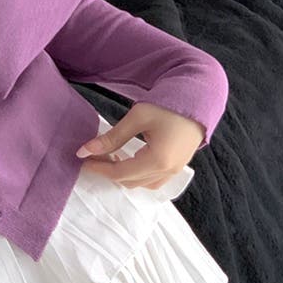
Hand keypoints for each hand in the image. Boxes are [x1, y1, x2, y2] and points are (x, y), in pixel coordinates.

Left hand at [75, 102, 206, 189]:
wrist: (198, 98)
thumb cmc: (168, 105)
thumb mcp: (137, 118)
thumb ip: (111, 138)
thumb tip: (84, 151)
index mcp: (157, 160)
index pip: (120, 172)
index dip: (99, 168)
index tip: (83, 160)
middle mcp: (167, 171)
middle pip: (130, 181)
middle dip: (110, 171)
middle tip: (96, 155)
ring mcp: (175, 171)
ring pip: (142, 184)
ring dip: (124, 175)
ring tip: (111, 156)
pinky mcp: (178, 166)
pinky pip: (154, 180)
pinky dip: (138, 174)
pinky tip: (130, 159)